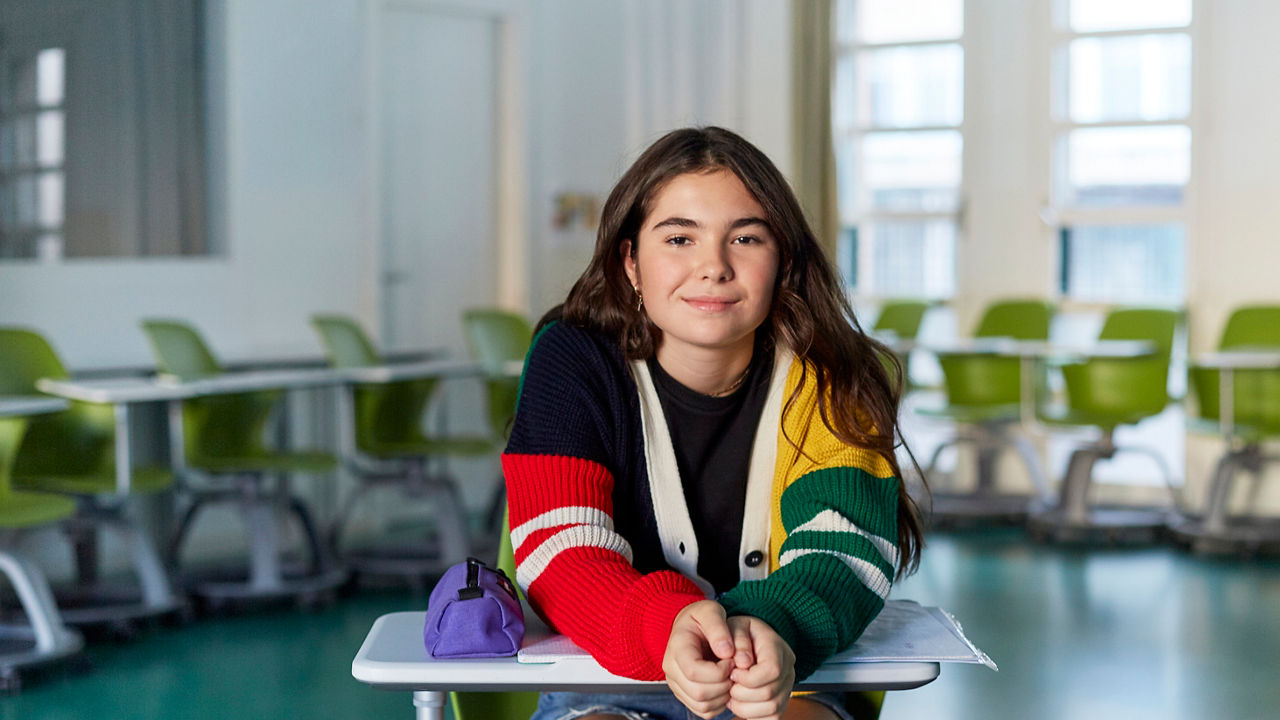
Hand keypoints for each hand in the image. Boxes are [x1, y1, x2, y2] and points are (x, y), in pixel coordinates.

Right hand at [663, 600, 735, 718]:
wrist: (690, 626)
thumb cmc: (701, 617)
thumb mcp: (711, 611)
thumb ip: (718, 628)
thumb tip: (726, 652)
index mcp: (676, 648)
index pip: (694, 672)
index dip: (718, 671)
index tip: (731, 660)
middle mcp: (671, 669)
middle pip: (699, 693)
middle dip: (724, 684)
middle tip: (734, 670)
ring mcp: (676, 684)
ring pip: (702, 705)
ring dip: (723, 695)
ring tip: (730, 676)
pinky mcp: (684, 695)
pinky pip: (703, 711)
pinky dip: (719, 704)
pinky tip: (724, 685)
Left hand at [725, 615, 795, 719]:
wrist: (750, 639)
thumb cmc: (739, 632)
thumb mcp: (734, 626)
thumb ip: (738, 640)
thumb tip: (743, 663)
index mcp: (777, 646)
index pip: (772, 670)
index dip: (748, 678)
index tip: (732, 674)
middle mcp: (788, 667)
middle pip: (770, 693)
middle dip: (742, 694)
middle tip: (728, 686)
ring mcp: (787, 685)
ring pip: (772, 709)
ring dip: (745, 708)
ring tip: (731, 696)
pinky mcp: (783, 700)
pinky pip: (773, 718)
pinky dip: (753, 715)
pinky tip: (740, 703)